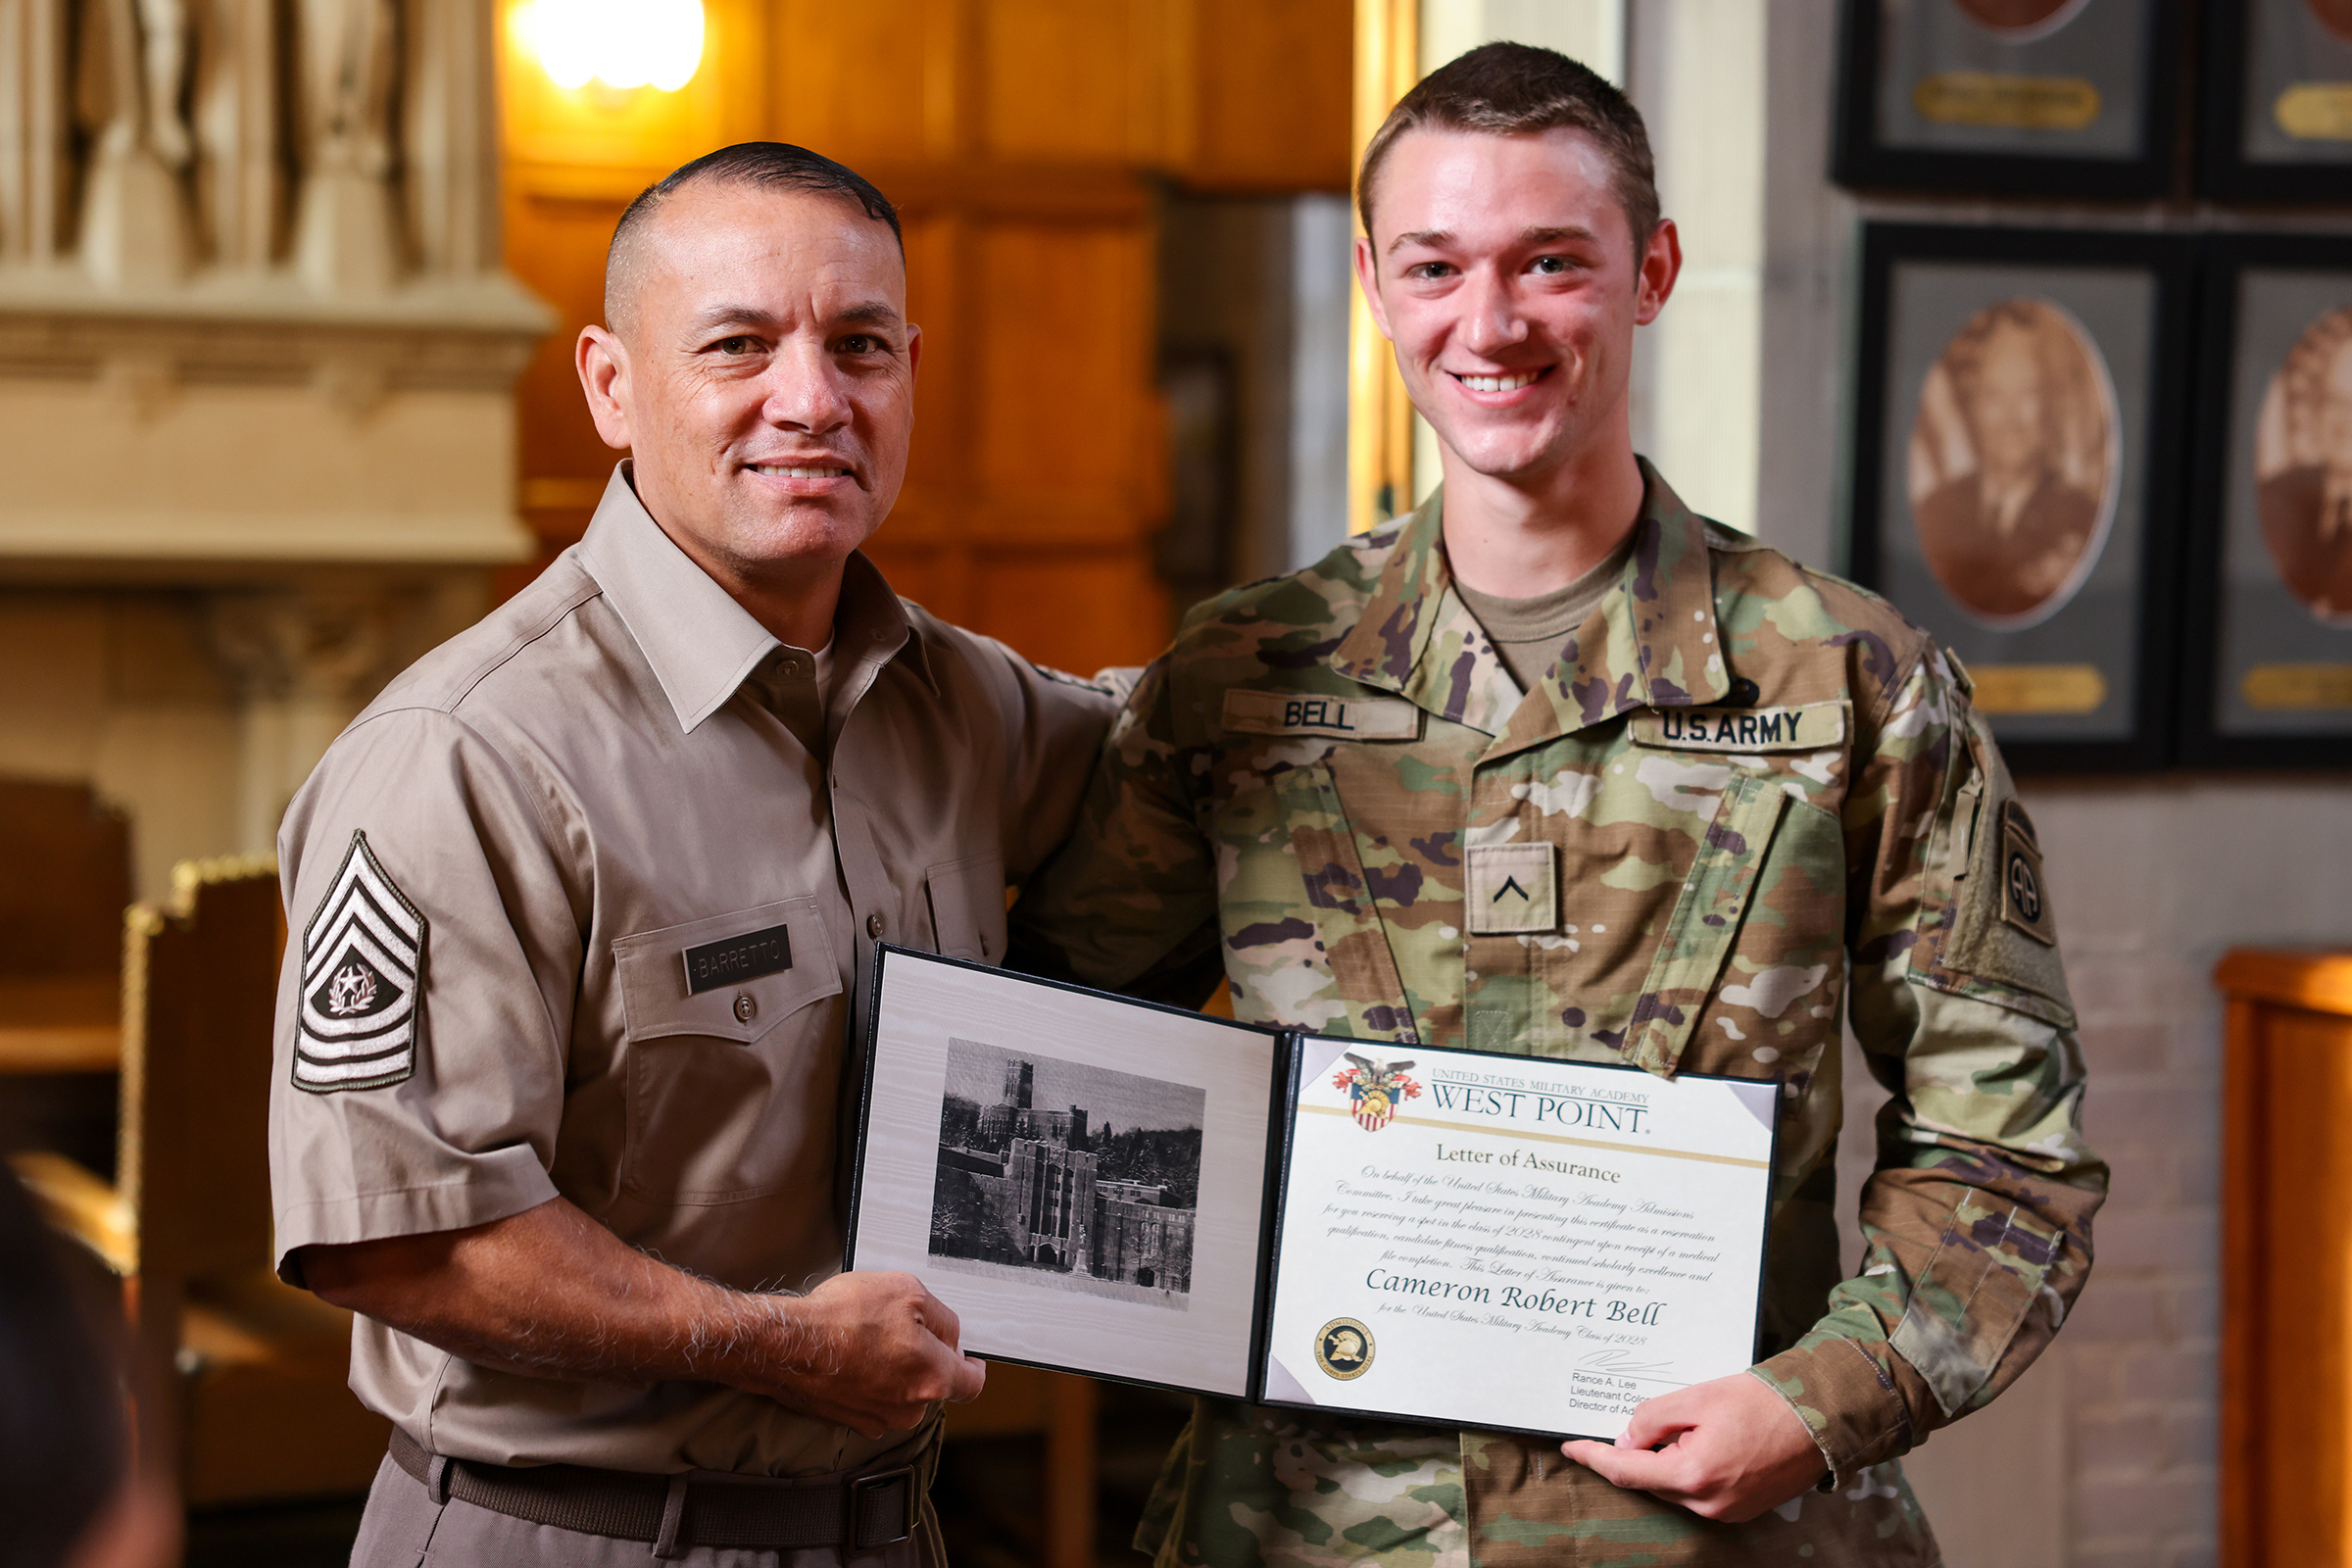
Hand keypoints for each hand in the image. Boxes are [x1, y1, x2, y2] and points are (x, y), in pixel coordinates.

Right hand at [759, 1271, 986, 1437]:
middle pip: (934, 1383)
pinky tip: (852, 1357)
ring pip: (903, 1392)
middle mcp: (909, 1408)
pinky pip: (874, 1400)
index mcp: (932, 1377)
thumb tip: (951, 1336)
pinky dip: (869, 1381)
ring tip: (868, 1341)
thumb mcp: (908, 1292)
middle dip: (924, 1358)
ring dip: (894, 1370)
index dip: (973, 1366)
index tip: (969, 1359)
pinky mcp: (852, 1422)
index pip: (971, 1383)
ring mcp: (879, 1419)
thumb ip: (943, 1317)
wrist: (786, 1346)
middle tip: (899, 1329)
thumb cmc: (841, 1318)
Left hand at [1559, 1371, 1825, 1522]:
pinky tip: (1708, 1440)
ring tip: (1694, 1423)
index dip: (1593, 1457)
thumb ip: (1652, 1418)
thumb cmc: (1764, 1403)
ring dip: (1669, 1459)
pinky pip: (1700, 1490)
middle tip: (1653, 1419)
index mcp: (1691, 1475)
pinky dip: (1691, 1467)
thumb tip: (1627, 1438)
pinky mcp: (1741, 1509)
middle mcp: (1707, 1503)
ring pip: (1675, 1485)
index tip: (1570, 1446)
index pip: (1625, 1470)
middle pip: (1651, 1479)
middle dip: (1642, 1451)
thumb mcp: (1697, 1397)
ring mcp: (1727, 1511)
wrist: (1822, 1419)